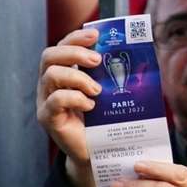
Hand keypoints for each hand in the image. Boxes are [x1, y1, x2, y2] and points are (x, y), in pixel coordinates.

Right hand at [36, 28, 102, 186]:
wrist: (100, 152)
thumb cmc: (106, 119)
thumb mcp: (110, 91)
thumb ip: (114, 73)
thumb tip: (141, 51)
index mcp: (64, 73)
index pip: (61, 46)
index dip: (76, 37)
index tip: (96, 35)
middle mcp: (50, 84)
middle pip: (49, 55)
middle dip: (74, 52)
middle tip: (97, 61)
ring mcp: (45, 101)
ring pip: (50, 75)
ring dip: (78, 77)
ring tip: (98, 90)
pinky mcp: (48, 118)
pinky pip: (55, 100)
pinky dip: (75, 98)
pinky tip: (91, 105)